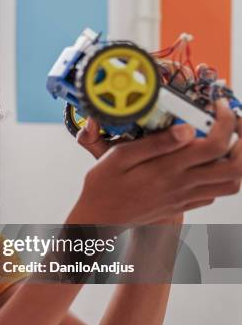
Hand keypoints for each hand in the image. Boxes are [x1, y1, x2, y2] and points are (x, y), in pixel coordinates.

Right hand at [68, 99, 240, 224]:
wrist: (97, 218)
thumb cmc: (102, 187)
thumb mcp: (118, 158)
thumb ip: (153, 143)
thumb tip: (186, 130)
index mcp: (167, 169)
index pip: (215, 144)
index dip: (226, 120)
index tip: (218, 106)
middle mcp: (181, 185)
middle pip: (235, 167)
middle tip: (232, 124)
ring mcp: (184, 198)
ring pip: (231, 184)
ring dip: (237, 162)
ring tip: (226, 143)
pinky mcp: (180, 207)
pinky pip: (213, 195)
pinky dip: (220, 178)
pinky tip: (205, 165)